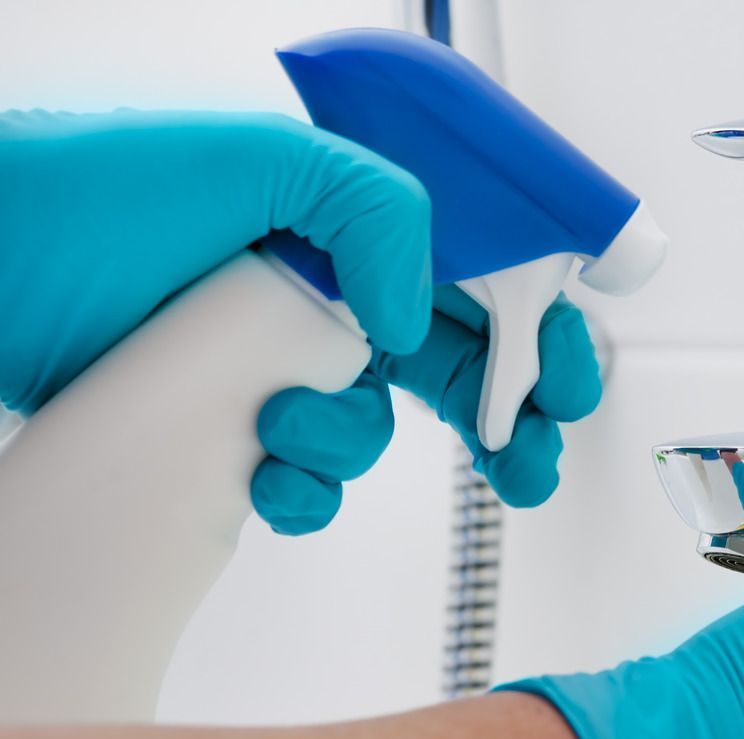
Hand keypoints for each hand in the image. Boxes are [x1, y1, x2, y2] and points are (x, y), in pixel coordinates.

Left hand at [0, 110, 600, 533]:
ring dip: (349, 447)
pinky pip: (306, 479)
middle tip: (528, 463)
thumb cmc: (96, 188)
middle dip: (503, 422)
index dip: (540, 330)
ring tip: (290, 428)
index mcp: (356, 218)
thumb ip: (374, 213)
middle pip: (457, 364)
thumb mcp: (263, 159)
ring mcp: (282, 356)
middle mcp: (328, 285)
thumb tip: (413, 316)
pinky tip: (263, 475)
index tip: (566, 381)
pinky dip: (298, 492)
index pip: (485, 274)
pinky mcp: (235, 418)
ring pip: (374, 429)